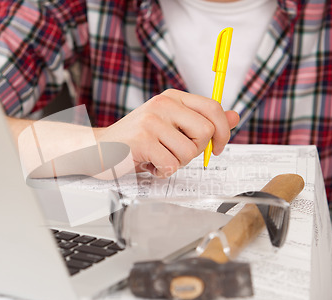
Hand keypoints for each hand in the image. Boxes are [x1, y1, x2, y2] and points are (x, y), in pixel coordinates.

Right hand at [95, 89, 239, 177]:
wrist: (97, 149)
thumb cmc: (134, 140)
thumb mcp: (170, 125)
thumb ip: (201, 121)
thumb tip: (234, 116)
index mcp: (172, 97)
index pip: (213, 108)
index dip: (223, 131)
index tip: (217, 147)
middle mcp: (163, 104)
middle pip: (206, 131)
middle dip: (196, 150)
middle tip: (176, 152)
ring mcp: (152, 121)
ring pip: (189, 152)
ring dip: (176, 163)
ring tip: (157, 157)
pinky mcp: (143, 140)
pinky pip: (171, 165)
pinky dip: (162, 171)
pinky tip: (148, 164)